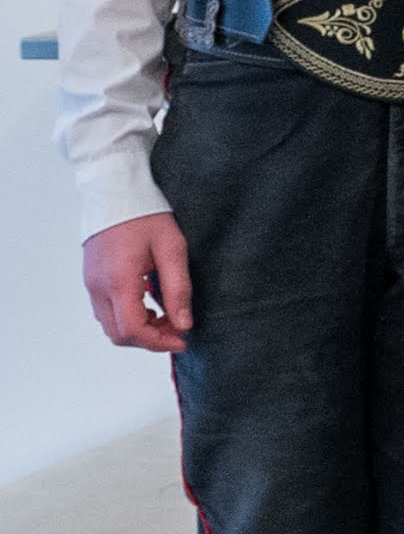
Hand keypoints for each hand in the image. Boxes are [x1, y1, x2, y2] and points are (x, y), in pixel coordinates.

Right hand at [83, 214, 191, 347]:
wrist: (115, 191)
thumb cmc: (145, 215)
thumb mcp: (172, 249)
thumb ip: (178, 289)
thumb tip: (183, 324)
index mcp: (119, 280)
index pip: (133, 330)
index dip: (158, 342)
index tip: (181, 339)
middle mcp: (99, 287)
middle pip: (119, 334)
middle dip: (149, 339)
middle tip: (175, 327)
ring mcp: (91, 284)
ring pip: (110, 326)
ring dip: (137, 329)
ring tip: (164, 314)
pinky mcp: (90, 279)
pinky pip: (104, 311)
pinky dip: (126, 317)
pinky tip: (147, 303)